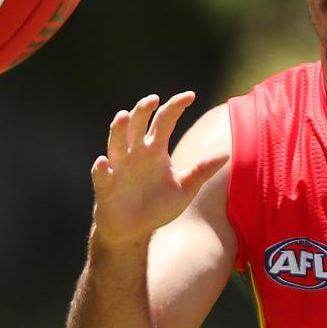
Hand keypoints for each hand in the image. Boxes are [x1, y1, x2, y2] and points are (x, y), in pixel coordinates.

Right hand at [91, 91, 228, 246]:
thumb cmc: (158, 206)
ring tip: (123, 116)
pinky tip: (103, 162)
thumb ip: (201, 171)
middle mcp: (135, 153)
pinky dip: (101, 169)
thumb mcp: (184, 188)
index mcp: (155, 149)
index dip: (175, 107)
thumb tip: (226, 152)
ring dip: (118, 130)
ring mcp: (119, 168)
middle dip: (142, 110)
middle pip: (137, 124)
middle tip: (152, 100)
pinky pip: (101, 176)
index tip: (190, 96)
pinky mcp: (106, 187)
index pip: (164, 121)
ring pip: (116, 143)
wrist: (135, 231)